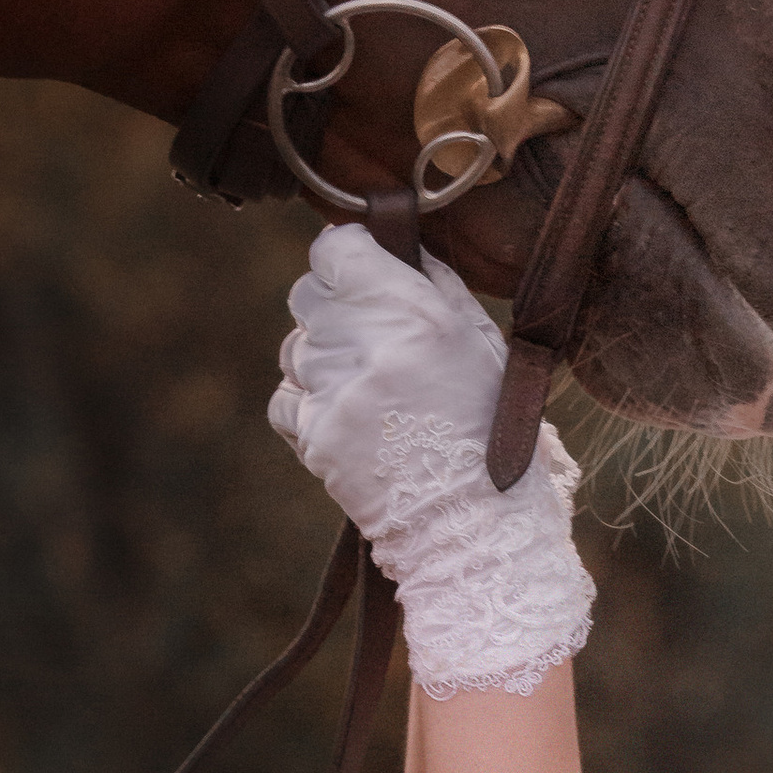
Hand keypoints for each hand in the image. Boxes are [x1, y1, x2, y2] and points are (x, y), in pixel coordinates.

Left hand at [270, 225, 591, 698]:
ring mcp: (337, 392)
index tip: (359, 276)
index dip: (344, 260)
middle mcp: (371, 345)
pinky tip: (349, 423)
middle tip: (370, 346)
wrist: (476, 528)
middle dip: (332, 312)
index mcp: (417, 315)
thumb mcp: (482, 346)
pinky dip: (308, 407)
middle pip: (307, 295)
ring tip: (369, 396)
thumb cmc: (488, 433)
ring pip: (294, 349)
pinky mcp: (315, 436)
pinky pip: (284, 399)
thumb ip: (433, 287)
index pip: (335, 249)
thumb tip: (394, 244)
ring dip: (321, 363)